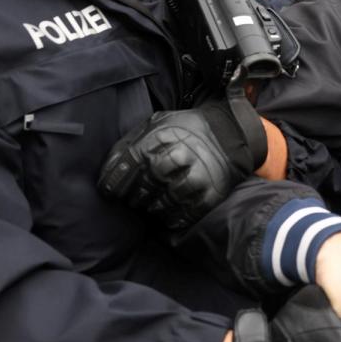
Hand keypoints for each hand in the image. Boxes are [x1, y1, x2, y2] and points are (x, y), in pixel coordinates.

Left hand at [97, 99, 259, 230]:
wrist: (230, 132)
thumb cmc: (185, 130)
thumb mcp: (158, 123)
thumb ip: (133, 141)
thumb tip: (110, 166)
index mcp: (161, 138)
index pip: (127, 166)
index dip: (114, 182)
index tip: (110, 191)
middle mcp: (178, 158)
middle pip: (143, 187)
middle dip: (134, 196)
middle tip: (134, 198)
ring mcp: (196, 177)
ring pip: (163, 204)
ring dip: (153, 207)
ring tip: (153, 203)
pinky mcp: (210, 194)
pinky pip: (184, 215)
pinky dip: (172, 218)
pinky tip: (169, 212)